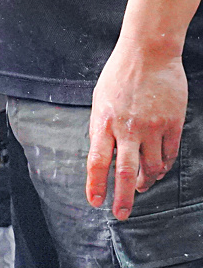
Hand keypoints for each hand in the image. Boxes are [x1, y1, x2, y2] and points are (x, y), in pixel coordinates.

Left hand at [86, 38, 187, 219]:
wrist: (149, 53)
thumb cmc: (120, 74)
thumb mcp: (100, 99)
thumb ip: (101, 127)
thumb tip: (102, 153)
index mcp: (104, 121)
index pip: (96, 161)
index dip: (95, 184)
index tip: (95, 202)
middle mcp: (127, 128)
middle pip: (124, 171)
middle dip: (122, 197)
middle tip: (121, 214)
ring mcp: (152, 127)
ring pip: (151, 166)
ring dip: (145, 181)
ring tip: (141, 187)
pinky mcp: (172, 124)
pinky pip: (169, 154)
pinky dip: (163, 166)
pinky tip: (158, 170)